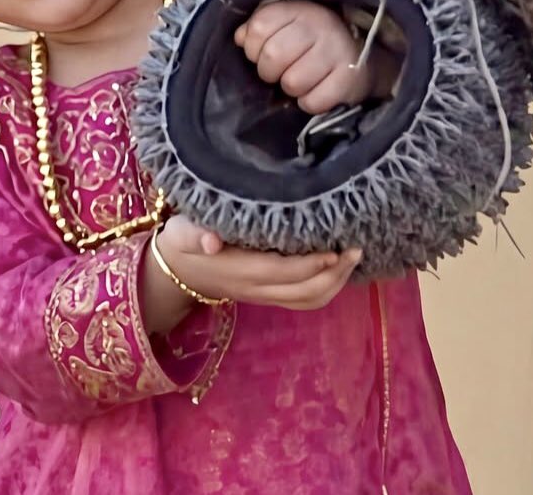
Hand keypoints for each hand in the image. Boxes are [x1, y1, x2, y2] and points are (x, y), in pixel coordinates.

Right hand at [146, 215, 361, 324]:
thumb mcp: (181, 232)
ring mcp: (265, 295)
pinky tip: (339, 268)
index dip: (310, 265)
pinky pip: (304, 300)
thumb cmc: (183, 243)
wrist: (176, 273)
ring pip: (308, 300)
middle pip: (304, 291)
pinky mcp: (269, 295)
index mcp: (240, 270)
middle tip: (355, 248)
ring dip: (335, 283)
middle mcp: (257, 288)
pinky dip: (326, 288)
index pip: (283, 272)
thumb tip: (212, 241)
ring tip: (353, 257)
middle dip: (334, 274)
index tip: (334, 249)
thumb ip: (195, 233)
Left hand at [234, 0, 393, 114]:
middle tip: (282, 71)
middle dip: (270, 71)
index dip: (252, 48)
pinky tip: (318, 89)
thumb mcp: (286, 24)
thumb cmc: (313, 40)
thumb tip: (240, 38)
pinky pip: (313, 102)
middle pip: (272, 56)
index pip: (258, 28)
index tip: (262, 53)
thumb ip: (258, 27)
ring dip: (292, 89)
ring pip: (292, 83)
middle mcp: (320, 25)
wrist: (362, 56)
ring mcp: (337, 51)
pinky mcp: (349, 79)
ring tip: (303, 79)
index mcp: (300, 8)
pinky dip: (311, 102)